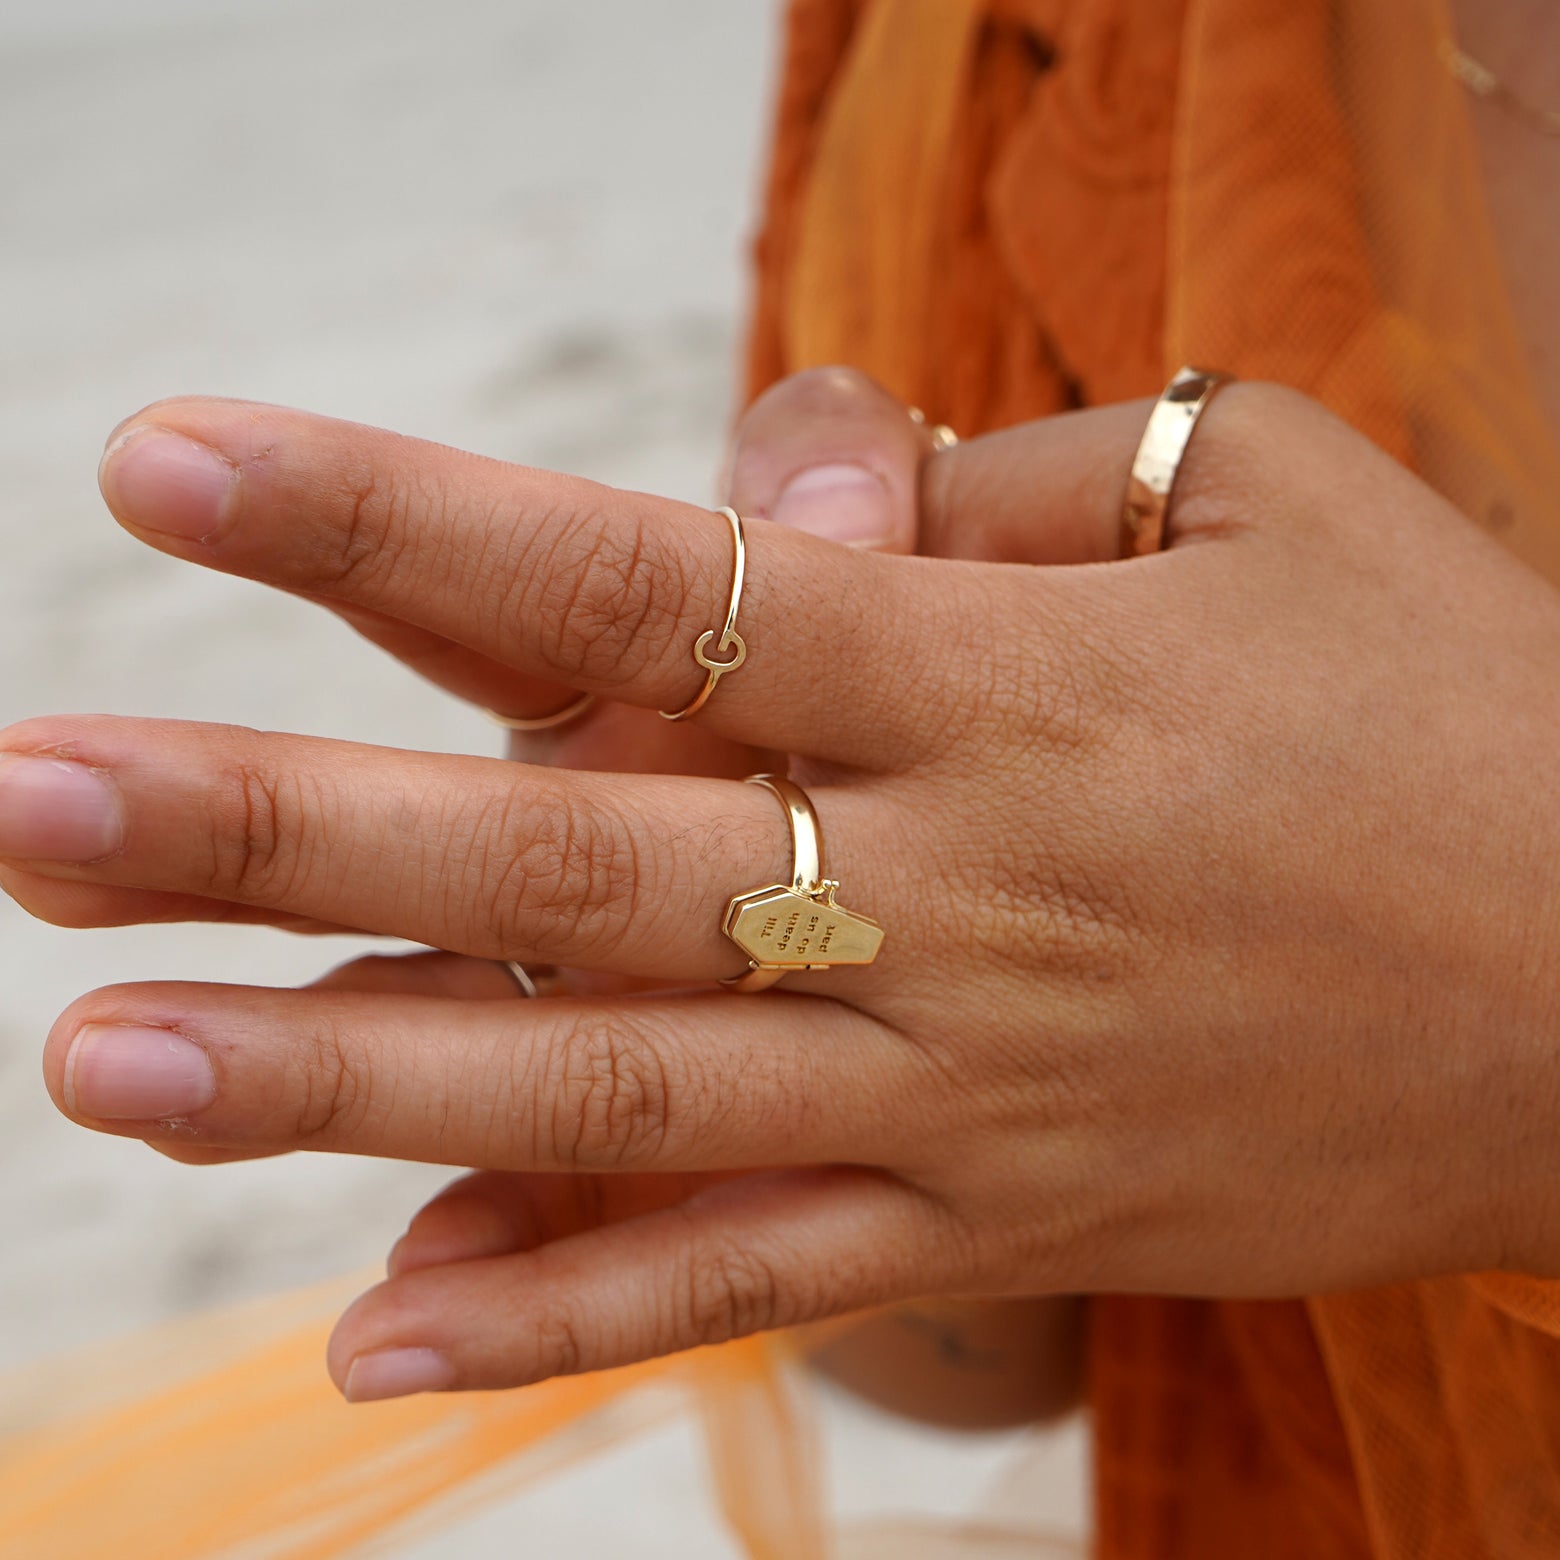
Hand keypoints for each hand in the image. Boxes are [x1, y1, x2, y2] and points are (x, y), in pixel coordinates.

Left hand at [7, 381, 1559, 1402]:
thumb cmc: (1456, 701)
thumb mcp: (1265, 506)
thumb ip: (1000, 494)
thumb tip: (785, 505)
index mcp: (1001, 679)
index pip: (652, 572)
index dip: (399, 519)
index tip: (176, 464)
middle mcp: (943, 894)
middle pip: (565, 855)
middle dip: (285, 831)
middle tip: (35, 802)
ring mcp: (959, 1091)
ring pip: (611, 1096)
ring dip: (346, 1091)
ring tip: (104, 1062)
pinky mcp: (998, 1223)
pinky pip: (742, 1284)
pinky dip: (557, 1315)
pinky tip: (367, 1339)